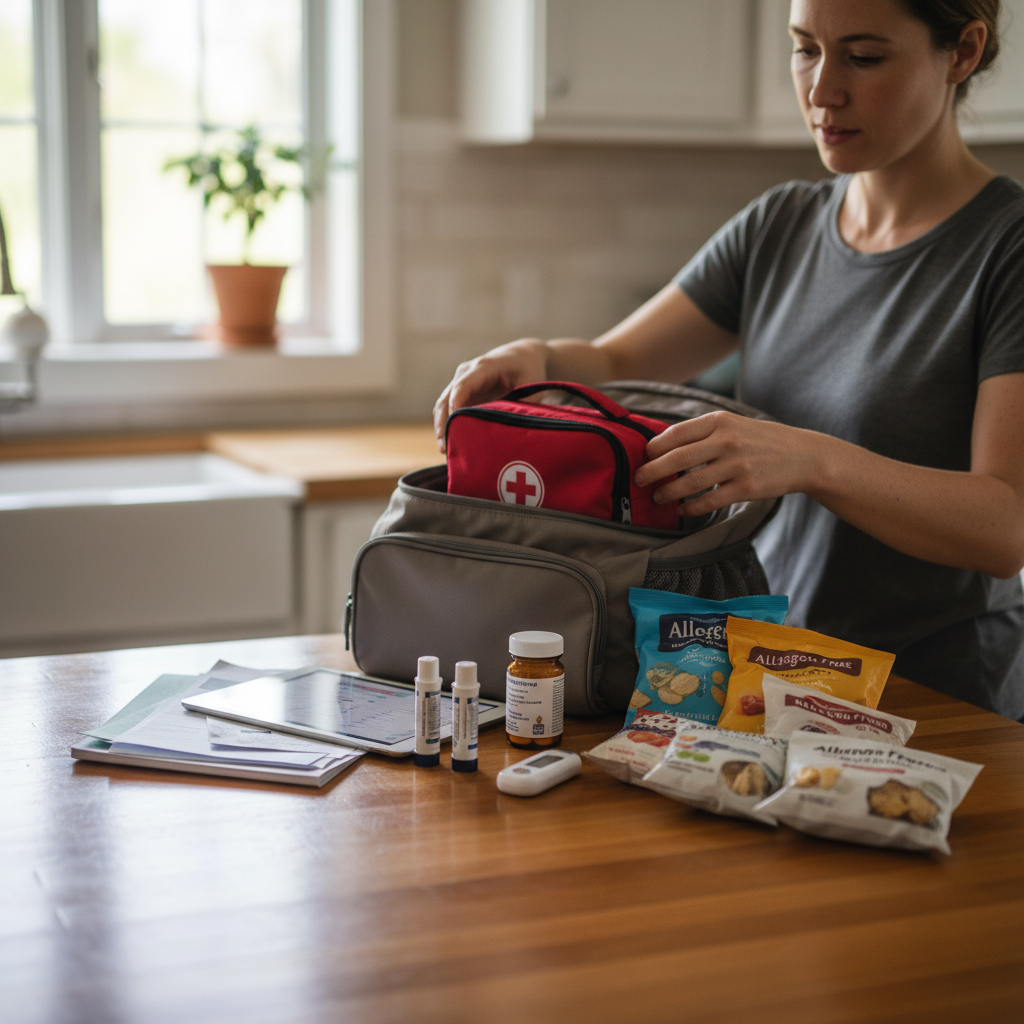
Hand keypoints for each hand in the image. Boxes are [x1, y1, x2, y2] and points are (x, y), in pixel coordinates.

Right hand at [432, 339, 548, 452]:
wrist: (522, 356)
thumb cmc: (529, 369)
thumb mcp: (531, 386)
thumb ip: (520, 405)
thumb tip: (508, 432)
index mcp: (484, 367)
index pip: (463, 387)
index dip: (456, 408)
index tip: (454, 430)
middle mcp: (466, 373)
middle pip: (446, 400)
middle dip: (444, 425)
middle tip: (447, 450)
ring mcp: (460, 382)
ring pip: (443, 407)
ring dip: (443, 428)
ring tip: (447, 453)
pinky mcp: (460, 392)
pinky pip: (448, 409)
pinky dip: (448, 426)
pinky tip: (451, 445)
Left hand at [634, 412, 817, 515]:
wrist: (804, 455)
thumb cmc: (761, 440)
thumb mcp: (734, 424)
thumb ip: (703, 432)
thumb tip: (662, 446)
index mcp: (720, 421)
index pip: (676, 433)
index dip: (654, 447)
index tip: (643, 457)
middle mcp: (727, 440)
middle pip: (677, 459)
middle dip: (652, 471)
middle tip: (638, 480)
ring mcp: (738, 465)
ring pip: (691, 483)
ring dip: (668, 492)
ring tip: (657, 497)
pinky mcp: (747, 488)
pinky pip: (709, 501)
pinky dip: (691, 508)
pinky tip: (682, 510)